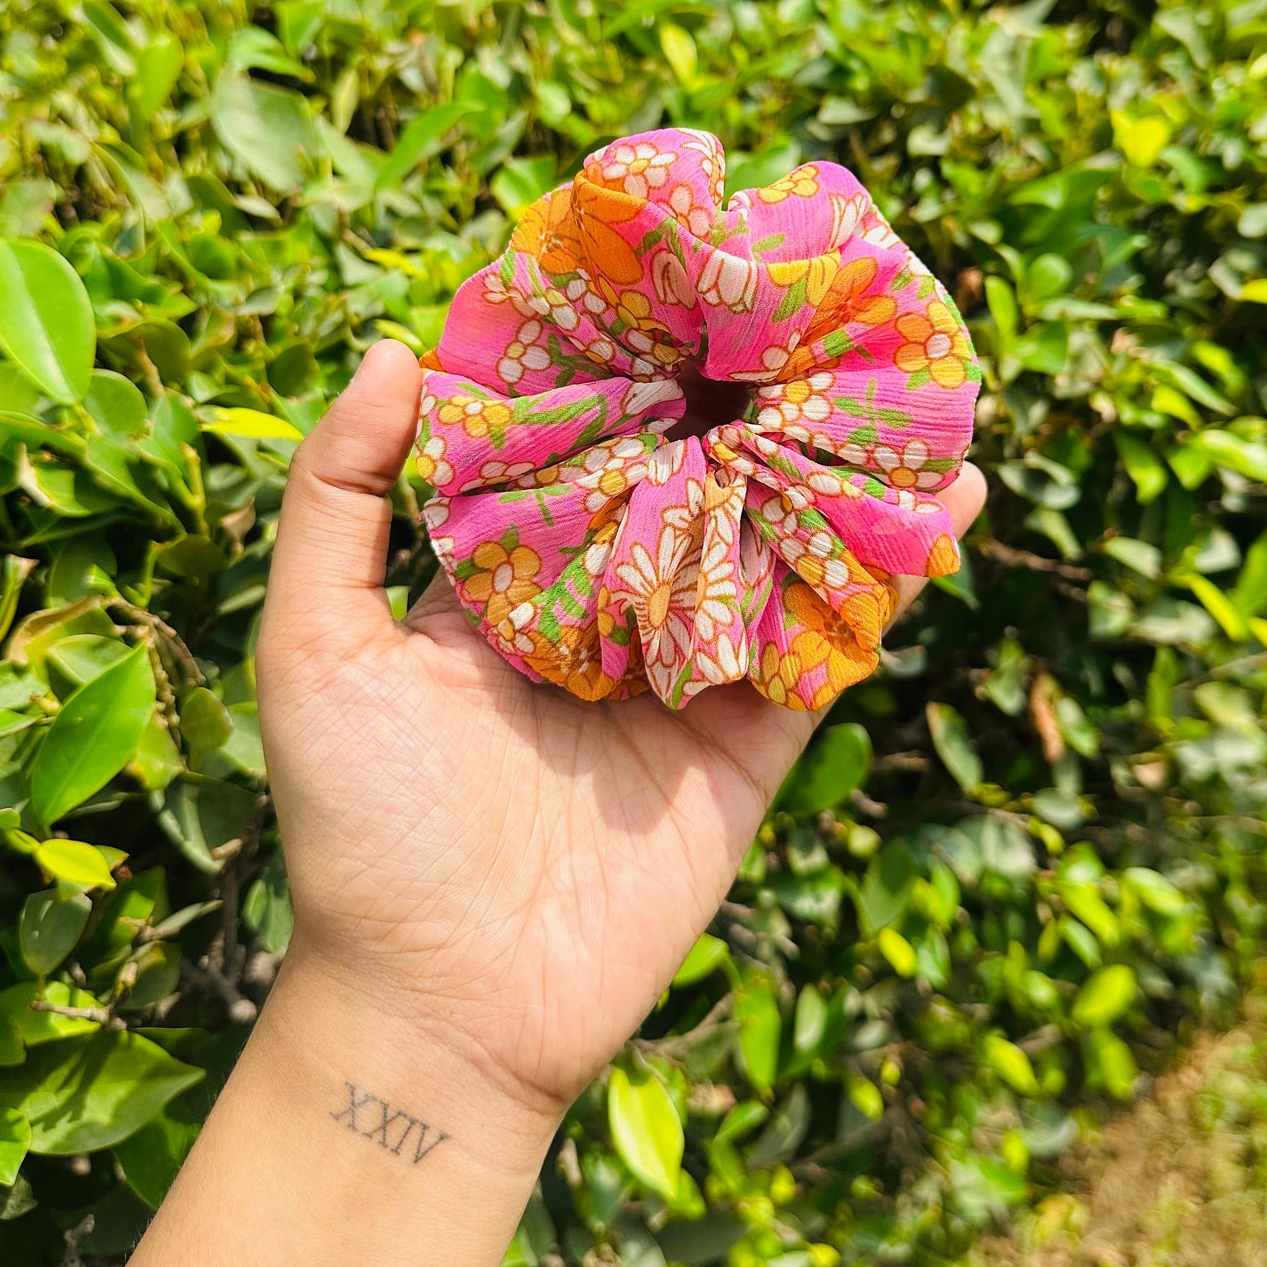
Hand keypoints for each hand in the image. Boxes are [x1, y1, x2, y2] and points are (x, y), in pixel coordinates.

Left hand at [257, 340, 986, 1116]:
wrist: (443, 1004)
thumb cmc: (361, 823)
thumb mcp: (313, 646)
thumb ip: (336, 498)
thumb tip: (398, 349)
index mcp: (515, 571)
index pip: (587, 437)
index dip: (631, 359)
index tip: (681, 262)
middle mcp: (614, 602)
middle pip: (702, 475)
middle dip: (756, 396)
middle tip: (820, 292)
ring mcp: (692, 668)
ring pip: (782, 541)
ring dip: (846, 465)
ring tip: (911, 371)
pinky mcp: (755, 738)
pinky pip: (830, 642)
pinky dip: (893, 572)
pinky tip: (952, 493)